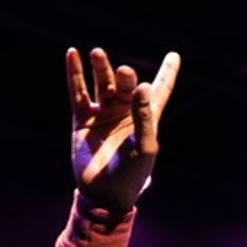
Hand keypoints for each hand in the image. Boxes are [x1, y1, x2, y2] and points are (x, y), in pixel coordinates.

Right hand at [66, 47, 180, 214]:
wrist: (104, 193)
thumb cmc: (132, 173)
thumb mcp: (145, 146)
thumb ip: (145, 116)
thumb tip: (143, 85)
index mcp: (147, 117)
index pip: (160, 90)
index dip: (167, 73)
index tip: (175, 55)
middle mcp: (125, 111)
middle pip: (126, 84)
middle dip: (125, 77)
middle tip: (125, 73)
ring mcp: (104, 113)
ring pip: (102, 83)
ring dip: (100, 68)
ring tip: (97, 53)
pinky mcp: (83, 119)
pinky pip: (78, 92)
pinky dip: (75, 74)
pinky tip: (72, 54)